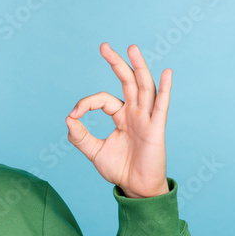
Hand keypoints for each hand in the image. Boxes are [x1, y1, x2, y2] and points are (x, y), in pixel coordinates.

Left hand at [64, 43, 170, 197]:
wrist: (136, 189)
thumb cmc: (120, 170)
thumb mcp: (94, 152)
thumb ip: (80, 136)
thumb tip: (68, 118)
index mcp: (121, 116)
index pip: (103, 100)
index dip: (86, 104)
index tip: (74, 115)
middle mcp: (135, 113)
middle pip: (126, 82)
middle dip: (116, 63)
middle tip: (103, 46)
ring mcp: (147, 119)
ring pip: (143, 87)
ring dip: (138, 67)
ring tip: (132, 48)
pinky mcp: (156, 129)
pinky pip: (162, 106)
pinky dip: (164, 89)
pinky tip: (166, 73)